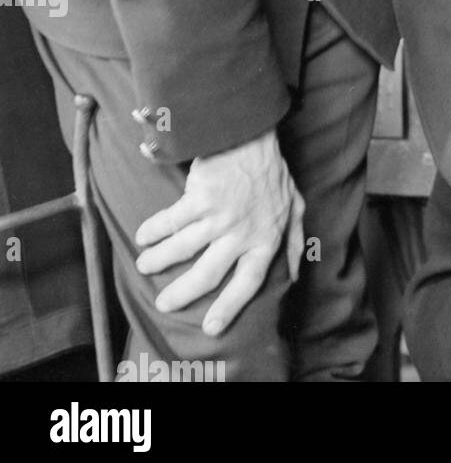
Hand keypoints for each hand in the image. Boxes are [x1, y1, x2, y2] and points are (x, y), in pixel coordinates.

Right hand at [134, 129, 304, 336]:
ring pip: (182, 249)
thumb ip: (295, 241)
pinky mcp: (200, 198)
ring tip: (145, 264)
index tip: (211, 327)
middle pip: (208, 274)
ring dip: (158, 260)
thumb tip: (295, 273)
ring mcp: (221, 216)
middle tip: (163, 302)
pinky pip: (170, 223)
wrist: (253, 134)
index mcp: (266, 239)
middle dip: (182, 293)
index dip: (230, 306)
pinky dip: (153, 231)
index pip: (249, 282)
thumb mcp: (295, 206)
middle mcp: (242, 233)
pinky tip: (143, 235)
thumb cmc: (272, 172)